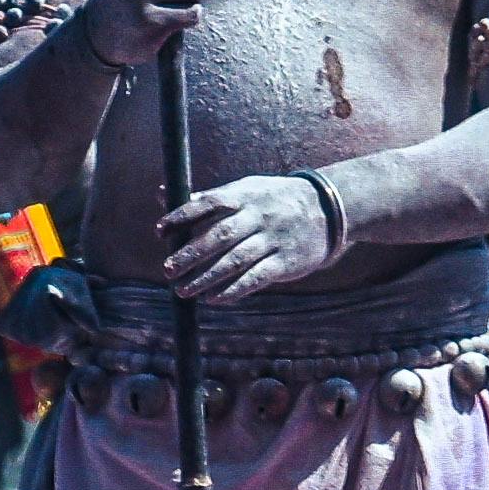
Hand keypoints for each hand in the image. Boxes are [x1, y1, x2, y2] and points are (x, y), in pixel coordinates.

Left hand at [162, 172, 341, 302]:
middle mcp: (260, 215)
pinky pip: (256, 278)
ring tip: (183, 290)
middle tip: (167, 269)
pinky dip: (233, 290)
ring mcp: (274, 239)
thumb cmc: (273, 201)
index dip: (182, 216)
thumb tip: (161, 192)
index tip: (159, 231)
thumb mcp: (245, 191)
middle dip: (190, 254)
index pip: (209, 203)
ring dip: (206, 278)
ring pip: (235, 261)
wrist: (329, 210)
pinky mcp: (286, 261)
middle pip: (220, 235)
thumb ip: (206, 198)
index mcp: (246, 195)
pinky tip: (213, 298)